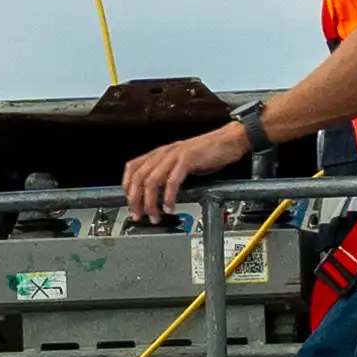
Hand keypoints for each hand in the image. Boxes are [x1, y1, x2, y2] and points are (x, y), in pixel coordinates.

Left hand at [115, 105, 250, 219]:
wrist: (228, 141)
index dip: (127, 186)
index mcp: (160, 152)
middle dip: (135, 200)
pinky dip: (169, 197)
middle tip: (138, 215)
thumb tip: (156, 194)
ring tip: (155, 216)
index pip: (132, 167)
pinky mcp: (187, 159)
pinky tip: (170, 207)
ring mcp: (175, 155)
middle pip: (139, 177)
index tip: (130, 203)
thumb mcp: (181, 163)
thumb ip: (167, 174)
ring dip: (151, 202)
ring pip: (152, 180)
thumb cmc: (207, 153)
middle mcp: (164, 152)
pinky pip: (172, 181)